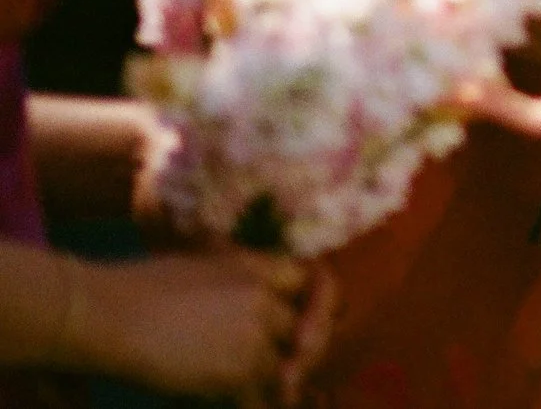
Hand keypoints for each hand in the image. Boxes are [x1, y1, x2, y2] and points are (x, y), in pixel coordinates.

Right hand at [71, 250, 334, 399]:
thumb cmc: (138, 288)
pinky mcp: (237, 370)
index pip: (309, 282)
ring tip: (275, 394)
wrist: (108, 315)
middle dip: (297, 350)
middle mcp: (265, 298)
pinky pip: (261, 394)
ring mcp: (254, 334)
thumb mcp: (202, 265)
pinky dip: (257, 402)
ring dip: (275, 381)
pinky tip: (248, 405)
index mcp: (258, 267)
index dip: (313, 304)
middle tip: (290, 373)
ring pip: (284, 365)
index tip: (304, 326)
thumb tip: (255, 299)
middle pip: (301, 328)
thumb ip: (238, 280)